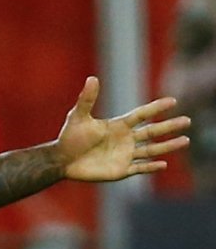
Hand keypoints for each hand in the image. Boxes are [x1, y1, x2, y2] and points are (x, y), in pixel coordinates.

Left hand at [56, 76, 190, 181]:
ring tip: (185, 140)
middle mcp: (125, 139)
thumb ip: (87, 99)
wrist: (61, 160)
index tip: (172, 101)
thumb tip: (92, 78)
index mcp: (118, 125)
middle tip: (187, 121)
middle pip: (152, 131)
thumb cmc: (69, 137)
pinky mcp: (120, 170)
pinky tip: (164, 164)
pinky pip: (140, 168)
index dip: (156, 108)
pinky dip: (152, 167)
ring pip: (151, 149)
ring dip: (168, 146)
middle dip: (169, 126)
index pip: (142, 114)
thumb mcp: (79, 116)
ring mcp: (124, 154)